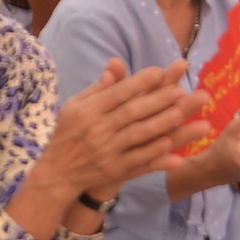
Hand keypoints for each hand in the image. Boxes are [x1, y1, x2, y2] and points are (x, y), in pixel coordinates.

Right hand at [36, 59, 210, 197]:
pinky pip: (139, 161)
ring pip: (139, 135)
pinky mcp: (115, 171)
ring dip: (161, 124)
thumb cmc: (68, 133)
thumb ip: (97, 89)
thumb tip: (116, 66)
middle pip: (132, 112)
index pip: (117, 93)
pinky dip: (156, 154)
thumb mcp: (74, 106)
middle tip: (180, 89)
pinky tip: (172, 148)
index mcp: (87, 111)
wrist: (58, 173)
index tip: (160, 71)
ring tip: (181, 112)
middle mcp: (97, 130)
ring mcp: (107, 152)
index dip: (139, 83)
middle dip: (157, 100)